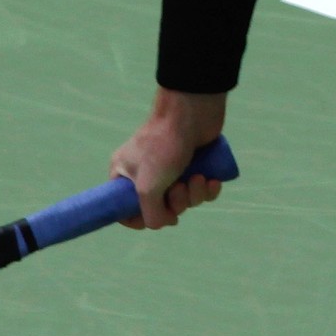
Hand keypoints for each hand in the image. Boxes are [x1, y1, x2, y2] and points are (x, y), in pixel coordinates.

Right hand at [111, 89, 226, 228]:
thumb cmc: (163, 146)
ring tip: (198, 178)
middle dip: (176, 204)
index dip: (137, 219)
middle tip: (179, 188)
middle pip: (160, 208)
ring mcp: (170, 169)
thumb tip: (163, 223)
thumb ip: (151, 214)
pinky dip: (208, 190)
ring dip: (194, 196)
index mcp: (124, 174)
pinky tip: (212, 180)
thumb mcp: (148, 188)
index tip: (153, 218)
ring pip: (184, 200)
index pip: (123, 208)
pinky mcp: (194, 165)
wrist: (192, 112)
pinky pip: (200, 191)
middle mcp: (145, 173)